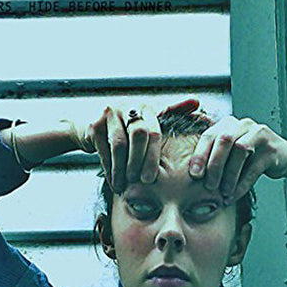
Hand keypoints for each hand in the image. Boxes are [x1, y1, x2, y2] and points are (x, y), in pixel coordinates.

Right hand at [84, 98, 199, 192]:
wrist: (90, 125)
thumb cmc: (127, 126)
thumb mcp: (149, 118)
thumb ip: (172, 110)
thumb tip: (197, 100)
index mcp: (145, 107)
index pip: (154, 131)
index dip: (154, 156)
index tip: (153, 178)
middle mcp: (127, 106)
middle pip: (138, 135)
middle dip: (140, 162)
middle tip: (142, 182)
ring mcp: (109, 114)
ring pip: (119, 145)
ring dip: (123, 169)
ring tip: (124, 186)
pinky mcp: (94, 125)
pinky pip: (104, 151)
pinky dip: (110, 170)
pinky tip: (114, 183)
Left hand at [188, 115, 286, 203]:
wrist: (284, 158)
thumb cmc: (251, 158)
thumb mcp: (230, 154)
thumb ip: (214, 156)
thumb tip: (192, 175)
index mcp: (229, 124)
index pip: (209, 135)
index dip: (200, 155)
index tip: (194, 174)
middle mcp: (244, 124)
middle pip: (224, 140)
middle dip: (214, 165)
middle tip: (208, 185)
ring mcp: (260, 134)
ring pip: (240, 151)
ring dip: (229, 176)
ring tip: (223, 193)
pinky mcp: (271, 149)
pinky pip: (253, 168)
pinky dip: (241, 184)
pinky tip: (234, 195)